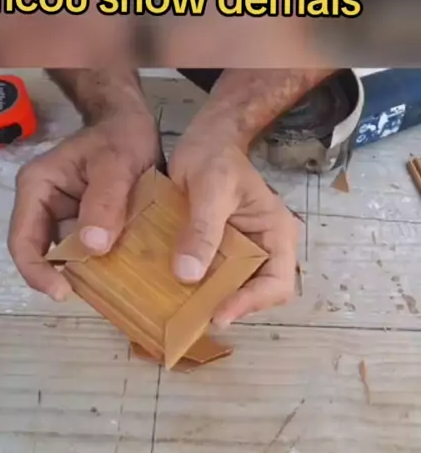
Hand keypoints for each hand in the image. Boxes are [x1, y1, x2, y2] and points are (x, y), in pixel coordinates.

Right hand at [8, 107, 160, 300]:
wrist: (134, 122)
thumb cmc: (121, 136)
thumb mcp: (116, 164)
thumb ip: (104, 201)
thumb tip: (91, 246)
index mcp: (37, 188)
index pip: (23, 241)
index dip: (37, 272)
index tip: (63, 292)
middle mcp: (44, 205)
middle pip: (43, 254)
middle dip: (66, 277)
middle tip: (96, 295)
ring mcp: (65, 216)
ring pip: (68, 256)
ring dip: (87, 272)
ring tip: (113, 287)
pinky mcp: (86, 223)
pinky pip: (88, 250)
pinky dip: (103, 262)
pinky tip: (123, 272)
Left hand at [169, 137, 298, 325]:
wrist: (206, 136)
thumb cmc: (215, 156)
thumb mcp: (209, 190)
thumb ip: (202, 230)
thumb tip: (188, 275)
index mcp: (276, 234)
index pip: (277, 284)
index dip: (250, 303)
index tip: (218, 314)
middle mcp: (264, 247)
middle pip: (257, 294)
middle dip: (229, 307)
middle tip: (195, 317)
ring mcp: (243, 251)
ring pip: (234, 289)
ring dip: (211, 301)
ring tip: (182, 310)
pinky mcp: (220, 250)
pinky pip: (214, 276)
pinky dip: (198, 287)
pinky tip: (174, 291)